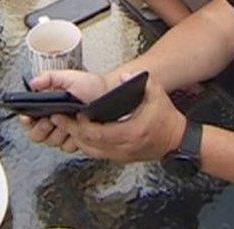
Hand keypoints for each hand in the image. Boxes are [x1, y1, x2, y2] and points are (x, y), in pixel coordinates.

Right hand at [19, 70, 110, 152]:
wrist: (109, 96)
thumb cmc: (91, 85)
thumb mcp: (69, 78)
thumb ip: (49, 77)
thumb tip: (33, 83)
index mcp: (47, 106)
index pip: (28, 119)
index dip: (27, 121)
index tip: (29, 118)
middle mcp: (53, 120)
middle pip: (36, 135)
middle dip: (42, 128)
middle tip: (51, 119)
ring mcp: (64, 131)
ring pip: (51, 142)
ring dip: (58, 133)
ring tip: (67, 121)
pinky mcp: (76, 139)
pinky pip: (68, 147)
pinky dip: (72, 140)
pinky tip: (77, 129)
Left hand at [51, 74, 185, 162]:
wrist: (176, 140)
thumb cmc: (166, 118)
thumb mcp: (157, 94)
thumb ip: (141, 82)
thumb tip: (124, 76)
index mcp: (130, 132)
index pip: (97, 133)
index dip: (80, 125)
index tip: (70, 113)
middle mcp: (123, 147)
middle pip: (88, 144)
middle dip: (70, 130)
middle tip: (57, 117)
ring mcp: (121, 155)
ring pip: (89, 151)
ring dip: (75, 139)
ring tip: (64, 125)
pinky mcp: (120, 158)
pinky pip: (96, 154)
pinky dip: (85, 144)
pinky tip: (79, 134)